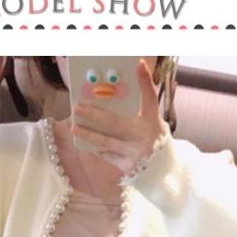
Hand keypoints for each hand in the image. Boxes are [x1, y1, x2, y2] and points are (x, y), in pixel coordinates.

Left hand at [70, 58, 170, 173]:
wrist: (162, 173)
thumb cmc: (153, 143)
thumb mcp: (153, 125)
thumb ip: (138, 112)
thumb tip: (113, 97)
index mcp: (152, 121)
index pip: (150, 97)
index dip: (145, 80)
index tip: (138, 63)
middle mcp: (144, 136)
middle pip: (114, 122)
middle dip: (93, 114)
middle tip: (77, 108)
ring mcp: (134, 153)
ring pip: (105, 142)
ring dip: (87, 134)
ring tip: (74, 128)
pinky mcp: (127, 167)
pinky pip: (106, 155)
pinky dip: (96, 149)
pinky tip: (84, 144)